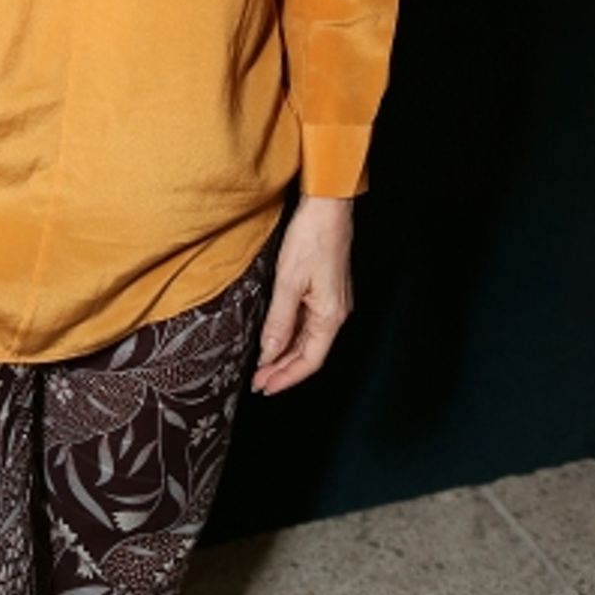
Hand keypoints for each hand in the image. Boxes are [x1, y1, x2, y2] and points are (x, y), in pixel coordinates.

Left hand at [250, 195, 353, 395]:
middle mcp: (336, 314)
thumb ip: (279, 321)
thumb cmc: (312, 238)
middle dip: (283, 369)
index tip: (265, 387)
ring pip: (308, 339)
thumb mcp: (288, 282)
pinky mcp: (326, 290)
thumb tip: (269, 352)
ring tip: (264, 365)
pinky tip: (276, 336)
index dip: (287, 377)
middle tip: (259, 381)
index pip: (309, 361)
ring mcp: (332, 302)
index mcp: (331, 316)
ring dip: (286, 354)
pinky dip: (291, 334)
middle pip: (309, 353)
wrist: (327, 207)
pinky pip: (308, 323)